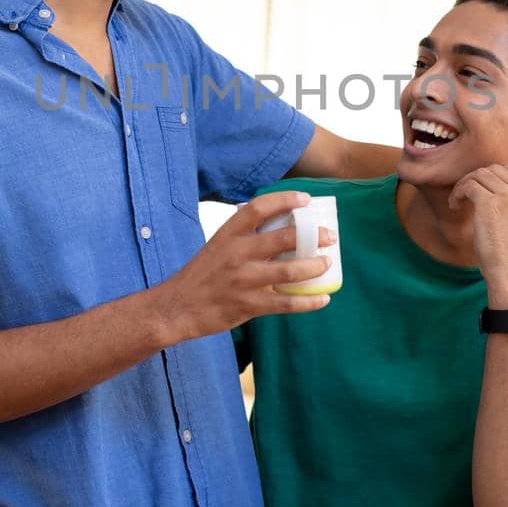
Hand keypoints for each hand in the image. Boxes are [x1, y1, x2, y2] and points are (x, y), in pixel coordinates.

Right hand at [158, 190, 334, 341]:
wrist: (177, 306)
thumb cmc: (202, 274)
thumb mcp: (217, 245)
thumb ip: (243, 236)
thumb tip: (276, 224)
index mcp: (229, 234)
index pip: (259, 207)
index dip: (285, 200)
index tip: (306, 200)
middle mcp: (237, 253)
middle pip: (284, 238)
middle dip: (313, 236)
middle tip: (330, 236)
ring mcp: (244, 280)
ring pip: (290, 271)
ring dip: (315, 267)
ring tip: (327, 264)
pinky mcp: (249, 305)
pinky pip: (286, 303)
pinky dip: (309, 301)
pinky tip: (323, 299)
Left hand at [449, 164, 507, 303]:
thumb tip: (496, 178)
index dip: (491, 180)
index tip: (480, 193)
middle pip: (494, 169)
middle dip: (477, 179)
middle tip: (466, 195)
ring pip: (480, 174)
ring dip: (465, 185)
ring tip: (459, 201)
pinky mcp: (490, 202)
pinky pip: (468, 185)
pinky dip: (458, 192)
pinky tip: (455, 206)